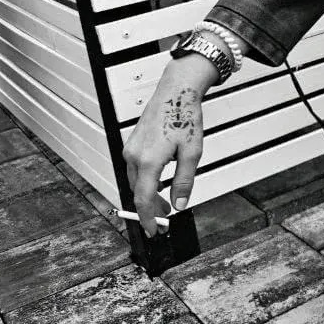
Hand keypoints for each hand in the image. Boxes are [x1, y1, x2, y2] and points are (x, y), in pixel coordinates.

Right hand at [122, 53, 216, 234]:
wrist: (176, 91)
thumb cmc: (185, 117)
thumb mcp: (192, 153)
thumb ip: (184, 181)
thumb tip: (180, 204)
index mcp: (149, 161)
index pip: (143, 200)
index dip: (148, 219)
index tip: (154, 231)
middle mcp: (134, 156)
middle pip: (137, 192)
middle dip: (151, 208)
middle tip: (166, 216)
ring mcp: (131, 149)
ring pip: (135, 181)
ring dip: (148, 194)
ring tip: (165, 200)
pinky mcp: (132, 143)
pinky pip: (135, 169)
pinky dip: (145, 180)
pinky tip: (158, 180)